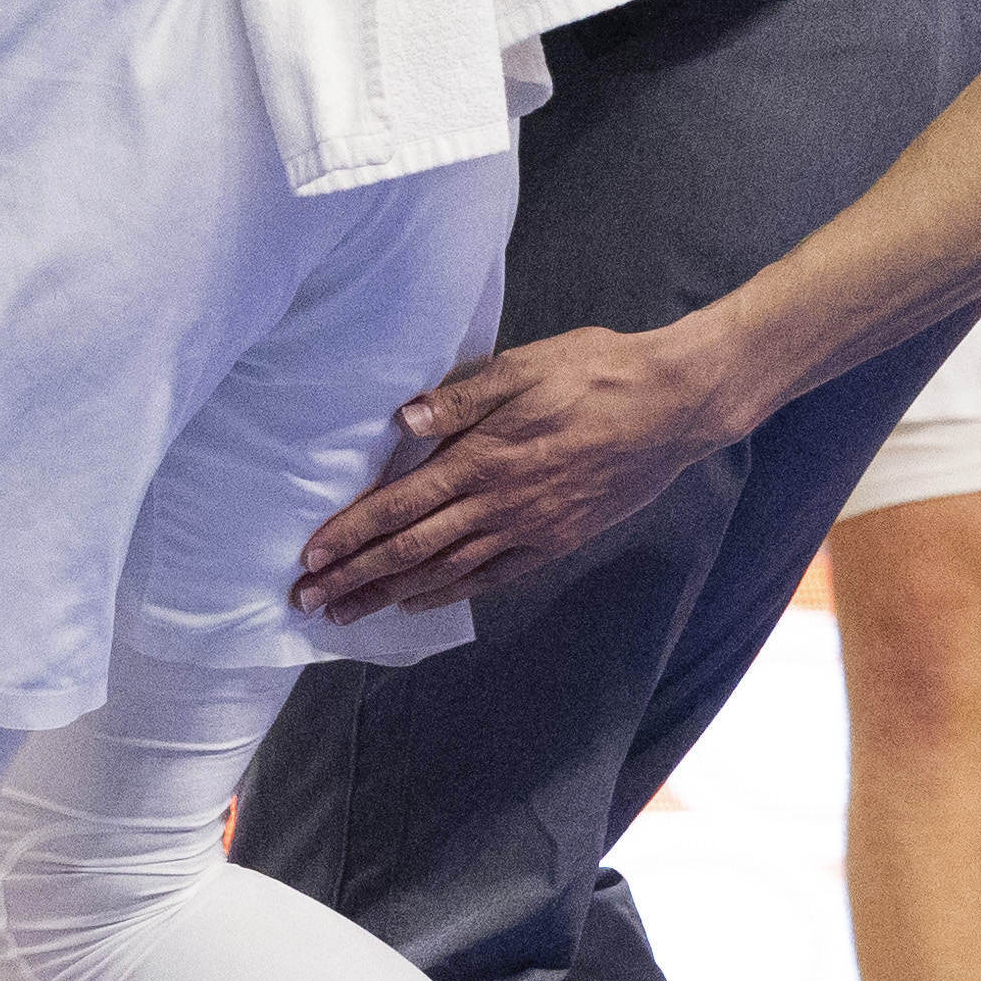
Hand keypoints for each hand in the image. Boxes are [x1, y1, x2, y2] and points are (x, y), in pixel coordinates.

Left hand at [293, 319, 743, 617]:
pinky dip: (447, 594)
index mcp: (483, 458)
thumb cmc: (596, 373)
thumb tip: (404, 417)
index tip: (311, 557)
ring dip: (389, 595)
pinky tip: (416, 603)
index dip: (351, 533)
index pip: (399, 505)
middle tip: (308, 602)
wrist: (672, 408)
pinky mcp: (556, 541)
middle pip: (411, 551)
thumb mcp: (525, 366)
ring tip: (348, 613)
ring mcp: (529, 529)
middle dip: (354, 578)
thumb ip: (463, 398)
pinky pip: (490, 576)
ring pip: (444, 573)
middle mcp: (499, 504)